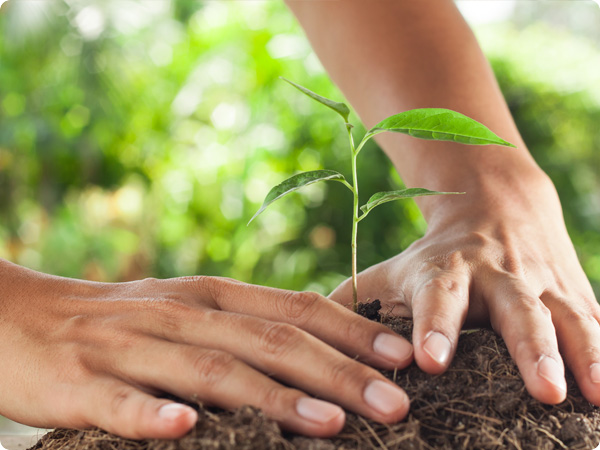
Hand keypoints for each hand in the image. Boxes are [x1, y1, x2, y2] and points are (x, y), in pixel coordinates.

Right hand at [0, 260, 412, 439]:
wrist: (19, 316)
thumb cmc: (118, 319)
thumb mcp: (186, 310)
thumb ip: (241, 324)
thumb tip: (310, 347)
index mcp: (209, 296)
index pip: (293, 309)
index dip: (351, 333)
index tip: (401, 359)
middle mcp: (180, 315)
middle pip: (271, 342)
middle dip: (339, 373)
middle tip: (396, 404)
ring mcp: (131, 348)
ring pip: (212, 371)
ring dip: (274, 399)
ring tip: (330, 425)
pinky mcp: (80, 384)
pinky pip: (121, 402)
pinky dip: (153, 413)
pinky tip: (185, 428)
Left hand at [330, 176, 599, 406]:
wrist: (496, 202)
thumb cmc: (434, 255)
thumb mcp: (392, 271)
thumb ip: (352, 304)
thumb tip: (302, 346)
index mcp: (445, 270)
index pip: (437, 296)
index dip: (435, 326)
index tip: (429, 362)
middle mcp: (496, 274)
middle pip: (517, 308)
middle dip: (530, 347)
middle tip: (542, 390)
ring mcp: (542, 281)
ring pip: (568, 316)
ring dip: (583, 354)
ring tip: (593, 396)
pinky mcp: (574, 290)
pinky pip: (596, 321)